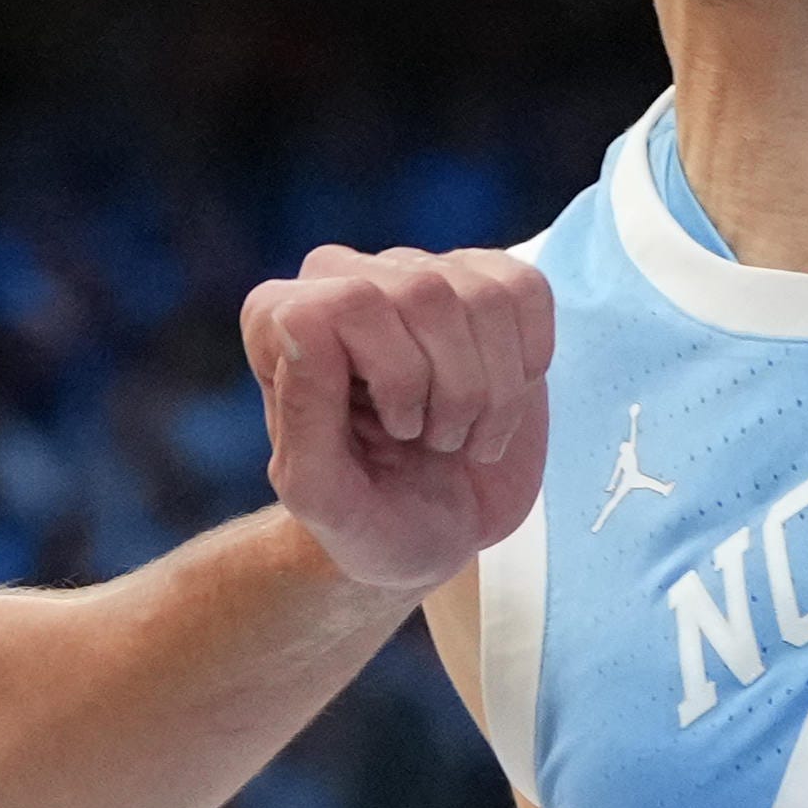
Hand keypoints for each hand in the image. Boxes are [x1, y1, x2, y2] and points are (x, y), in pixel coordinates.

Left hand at [249, 246, 552, 600]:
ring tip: (464, 431)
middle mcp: (340, 278)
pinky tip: (500, 399)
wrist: (438, 535)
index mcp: (278, 319)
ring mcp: (413, 272)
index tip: (396, 430)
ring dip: (492, 390)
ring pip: (482, 296)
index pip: (348, 303)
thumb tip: (299, 318)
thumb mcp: (324, 496)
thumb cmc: (369, 519)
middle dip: (452, 391)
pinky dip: (529, 362)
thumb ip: (301, 411)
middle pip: (425, 293)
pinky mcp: (480, 282)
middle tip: (436, 440)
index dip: (395, 378)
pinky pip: (526, 290)